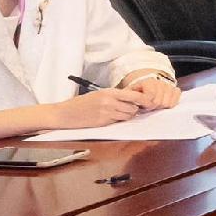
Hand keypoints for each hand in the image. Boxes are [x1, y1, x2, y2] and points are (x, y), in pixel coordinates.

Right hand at [41, 86, 157, 129]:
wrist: (64, 114)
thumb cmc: (81, 104)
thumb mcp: (99, 94)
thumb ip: (115, 96)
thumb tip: (133, 97)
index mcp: (109, 92)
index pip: (135, 95)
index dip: (145, 100)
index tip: (150, 102)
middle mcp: (109, 102)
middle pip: (134, 108)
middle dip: (135, 109)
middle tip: (131, 109)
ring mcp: (106, 113)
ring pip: (127, 116)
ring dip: (127, 116)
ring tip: (117, 113)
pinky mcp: (103, 123)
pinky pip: (118, 122)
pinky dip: (118, 120)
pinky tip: (110, 118)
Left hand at [118, 71, 184, 107]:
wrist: (147, 83)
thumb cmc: (137, 91)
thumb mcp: (130, 92)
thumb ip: (131, 97)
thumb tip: (132, 103)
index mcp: (149, 82)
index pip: (151, 96)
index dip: (146, 103)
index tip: (142, 105)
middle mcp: (161, 82)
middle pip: (160, 102)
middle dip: (153, 106)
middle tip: (148, 105)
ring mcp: (169, 86)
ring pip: (168, 103)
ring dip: (161, 106)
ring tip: (155, 104)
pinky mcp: (176, 89)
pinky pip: (176, 99)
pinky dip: (170, 103)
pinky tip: (163, 102)